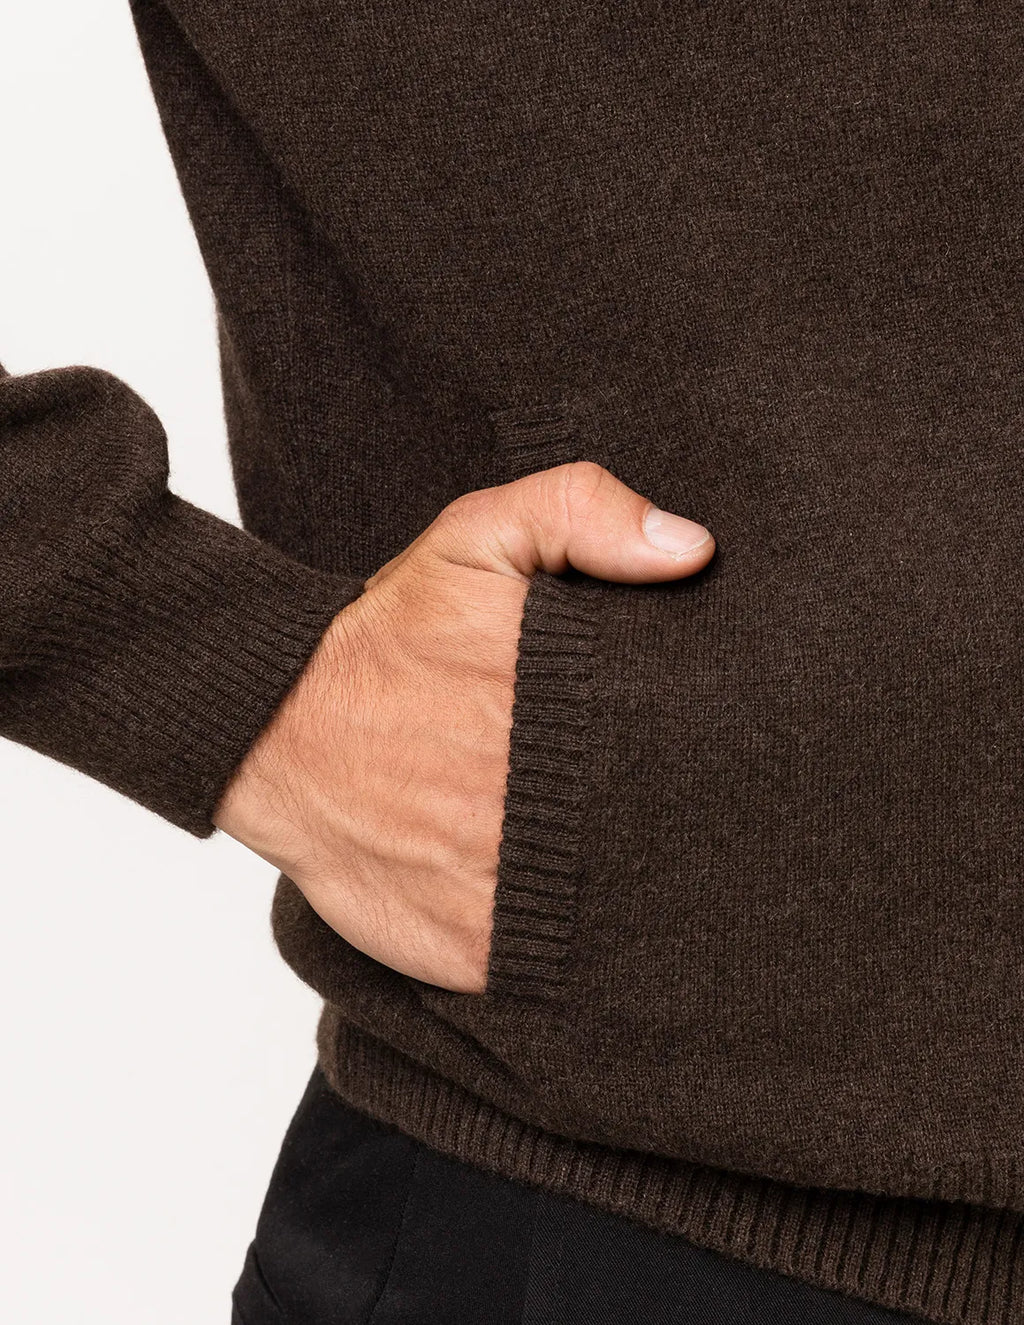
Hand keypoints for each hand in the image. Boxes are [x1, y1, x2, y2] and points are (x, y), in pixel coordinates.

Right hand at [212, 462, 714, 991]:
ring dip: (640, 900)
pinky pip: (556, 974)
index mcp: (562, 713)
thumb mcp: (475, 537)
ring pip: (618, 917)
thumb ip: (580, 514)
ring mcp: (505, 893)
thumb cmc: (386, 639)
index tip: (720, 751)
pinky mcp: (473, 953)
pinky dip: (580, 958)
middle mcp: (539, 811)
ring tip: (647, 872)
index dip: (714, 754)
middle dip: (682, 828)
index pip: (681, 748)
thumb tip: (693, 550)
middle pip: (659, 837)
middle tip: (694, 818)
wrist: (275, 729)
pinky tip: (590, 923)